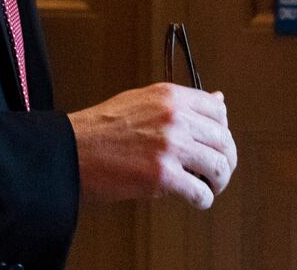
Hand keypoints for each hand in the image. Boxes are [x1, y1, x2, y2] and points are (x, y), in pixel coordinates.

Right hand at [66, 83, 236, 208]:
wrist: (71, 150)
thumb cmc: (99, 129)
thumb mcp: (141, 101)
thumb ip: (179, 104)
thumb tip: (217, 102)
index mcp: (169, 96)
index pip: (218, 110)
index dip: (222, 130)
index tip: (215, 142)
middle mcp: (174, 118)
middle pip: (223, 141)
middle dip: (225, 161)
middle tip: (217, 172)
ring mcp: (170, 146)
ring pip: (218, 167)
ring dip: (218, 182)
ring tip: (207, 187)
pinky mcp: (163, 176)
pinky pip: (201, 192)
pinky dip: (203, 200)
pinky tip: (193, 199)